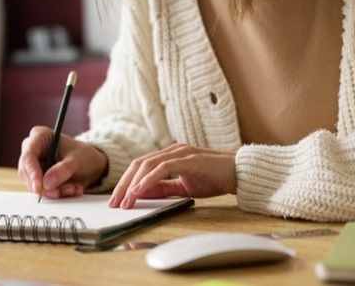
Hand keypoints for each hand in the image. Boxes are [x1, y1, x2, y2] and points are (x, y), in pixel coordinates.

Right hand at [17, 126, 107, 198]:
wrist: (91, 165)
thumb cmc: (83, 155)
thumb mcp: (77, 160)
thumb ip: (63, 170)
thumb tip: (47, 183)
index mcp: (40, 136)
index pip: (29, 155)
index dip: (32, 172)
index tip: (39, 187)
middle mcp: (33, 150)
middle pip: (27, 172)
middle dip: (44, 186)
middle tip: (58, 192)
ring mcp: (34, 165)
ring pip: (33, 184)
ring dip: (53, 191)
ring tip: (72, 188)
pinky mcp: (38, 178)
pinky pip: (42, 190)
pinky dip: (57, 193)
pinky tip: (71, 188)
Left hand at [108, 144, 236, 208]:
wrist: (241, 173)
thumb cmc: (215, 178)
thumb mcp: (184, 187)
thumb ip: (163, 189)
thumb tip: (141, 194)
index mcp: (169, 156)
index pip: (140, 167)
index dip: (126, 182)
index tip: (117, 200)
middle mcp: (172, 151)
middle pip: (138, 164)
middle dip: (123, 184)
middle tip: (114, 202)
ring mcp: (180, 152)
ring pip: (147, 164)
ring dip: (133, 183)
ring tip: (125, 200)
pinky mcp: (188, 158)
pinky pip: (162, 167)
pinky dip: (148, 179)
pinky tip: (139, 190)